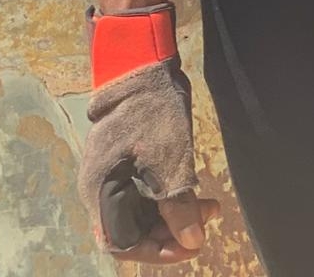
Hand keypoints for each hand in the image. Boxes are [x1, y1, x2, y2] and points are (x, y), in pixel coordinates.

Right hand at [80, 58, 216, 262]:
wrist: (141, 62)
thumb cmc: (152, 110)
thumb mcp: (170, 161)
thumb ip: (178, 206)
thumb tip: (192, 242)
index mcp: (101, 193)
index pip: (122, 244)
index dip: (156, 251)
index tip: (191, 245)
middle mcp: (100, 189)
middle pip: (133, 229)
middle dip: (172, 231)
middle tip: (208, 222)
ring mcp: (112, 173)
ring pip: (142, 210)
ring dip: (175, 214)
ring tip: (212, 206)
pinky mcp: (125, 159)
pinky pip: (145, 190)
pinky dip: (170, 195)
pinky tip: (197, 191)